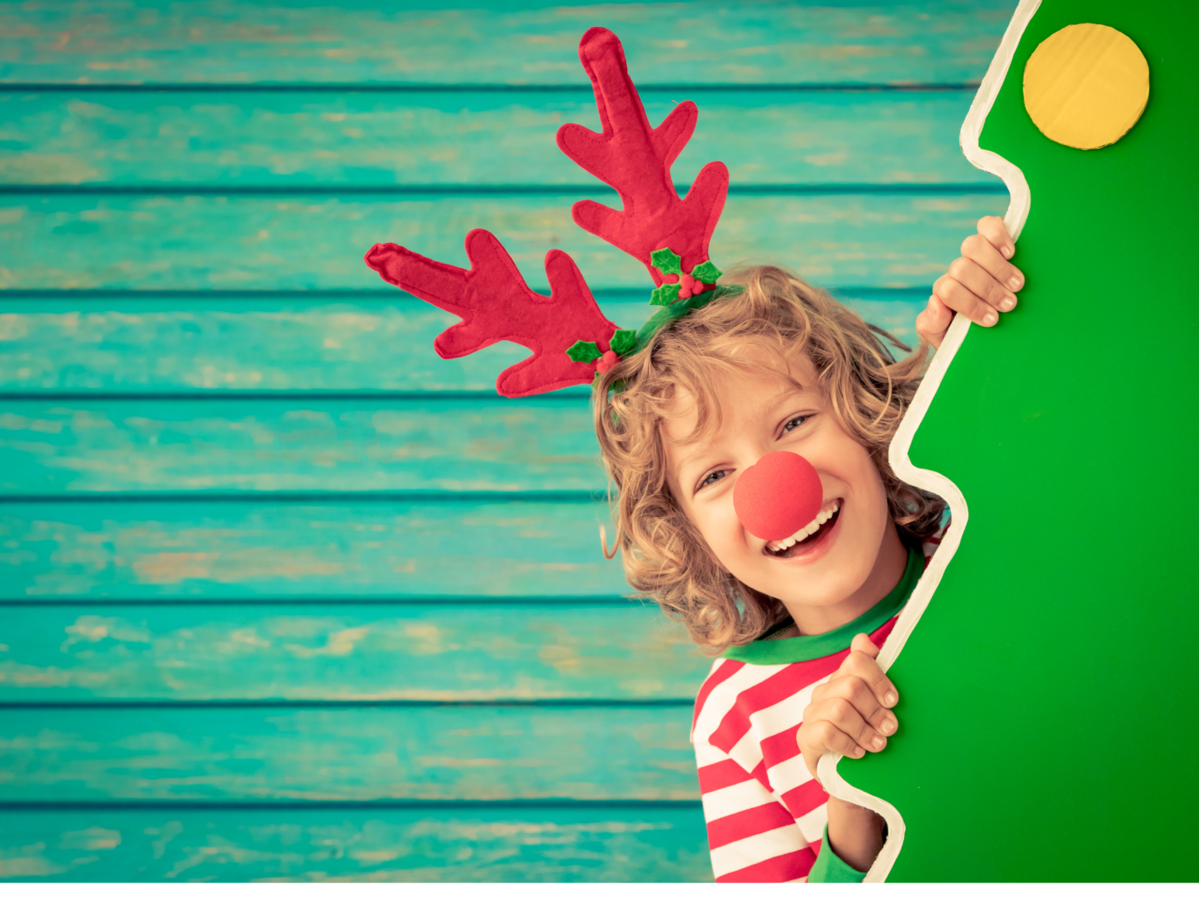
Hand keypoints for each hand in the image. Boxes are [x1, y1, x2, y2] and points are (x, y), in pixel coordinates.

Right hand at [797, 633, 897, 781]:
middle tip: (890, 728)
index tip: (894, 701)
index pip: (857, 661)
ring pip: (840, 709)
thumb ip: (873, 672)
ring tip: (878, 744)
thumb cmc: (867, 735)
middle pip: (851, 686)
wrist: (850, 777)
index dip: (879, 679)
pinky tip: (859, 753)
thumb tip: (862, 638)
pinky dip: (848, 744)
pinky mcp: (805, 737)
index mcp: (842, 678)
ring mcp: (812, 714)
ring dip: (864, 729)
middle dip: (875, 709)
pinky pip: (826, 732)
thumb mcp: (877, 705)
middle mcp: (824, 692)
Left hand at [916, 215, 1024, 349]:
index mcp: (945, 292)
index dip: (970, 304)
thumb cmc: (975, 333)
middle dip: (988, 289)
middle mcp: (957, 271)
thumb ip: (932, 325)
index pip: (946, 290)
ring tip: (1016, 285)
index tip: (992, 320)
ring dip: (997, 267)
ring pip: (972, 246)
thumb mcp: (948, 338)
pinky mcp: (992, 236)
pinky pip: (988, 224)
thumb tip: (935, 302)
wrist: (997, 332)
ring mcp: (974, 253)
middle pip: (961, 268)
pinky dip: (999, 236)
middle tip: (1009, 304)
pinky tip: (1010, 253)